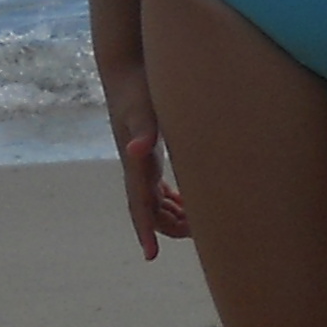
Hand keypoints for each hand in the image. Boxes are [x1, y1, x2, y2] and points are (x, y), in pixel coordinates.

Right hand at [105, 69, 189, 258]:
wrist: (126, 70)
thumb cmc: (136, 89)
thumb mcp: (140, 109)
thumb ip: (141, 129)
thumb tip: (137, 148)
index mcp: (135, 165)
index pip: (139, 207)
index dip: (145, 232)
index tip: (150, 256)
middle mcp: (135, 167)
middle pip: (150, 210)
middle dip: (169, 227)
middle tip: (198, 236)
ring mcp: (141, 161)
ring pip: (156, 200)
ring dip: (174, 214)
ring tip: (200, 224)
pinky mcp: (149, 151)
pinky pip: (159, 185)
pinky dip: (174, 197)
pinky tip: (191, 198)